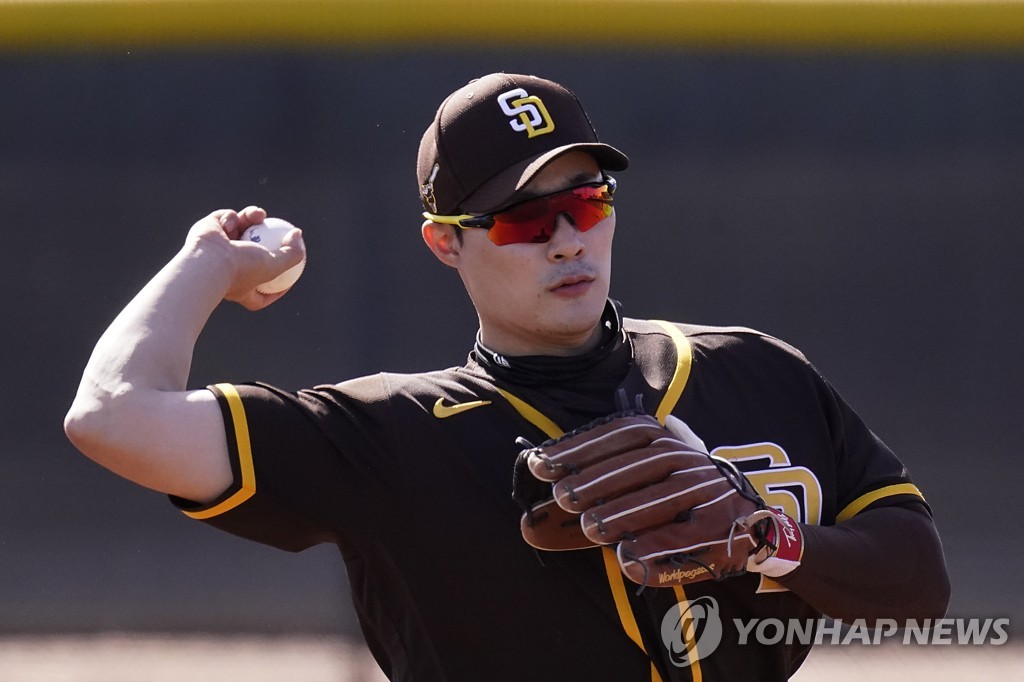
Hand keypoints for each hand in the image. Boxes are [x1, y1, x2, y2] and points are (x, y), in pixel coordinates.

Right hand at [185, 206, 305, 309]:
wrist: (208, 259)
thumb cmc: (241, 269)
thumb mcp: (274, 266)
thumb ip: (292, 254)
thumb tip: (297, 235)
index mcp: (239, 287)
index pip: (259, 294)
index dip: (275, 287)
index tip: (290, 278)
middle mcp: (225, 269)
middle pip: (250, 252)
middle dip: (264, 239)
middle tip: (276, 231)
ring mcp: (215, 248)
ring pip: (240, 228)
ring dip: (252, 218)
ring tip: (259, 215)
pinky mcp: (207, 230)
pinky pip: (226, 219)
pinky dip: (232, 218)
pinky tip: (235, 219)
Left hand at [513, 412, 794, 586]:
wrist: (750, 524)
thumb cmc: (676, 497)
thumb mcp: (640, 478)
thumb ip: (590, 489)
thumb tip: (530, 509)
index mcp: (664, 440)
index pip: (618, 437)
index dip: (579, 448)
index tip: (541, 463)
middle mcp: (687, 462)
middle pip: (638, 467)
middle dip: (598, 481)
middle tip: (564, 498)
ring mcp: (707, 495)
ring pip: (662, 501)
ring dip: (624, 514)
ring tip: (590, 527)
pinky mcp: (722, 531)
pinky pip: (686, 541)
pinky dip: (657, 552)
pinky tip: (626, 561)